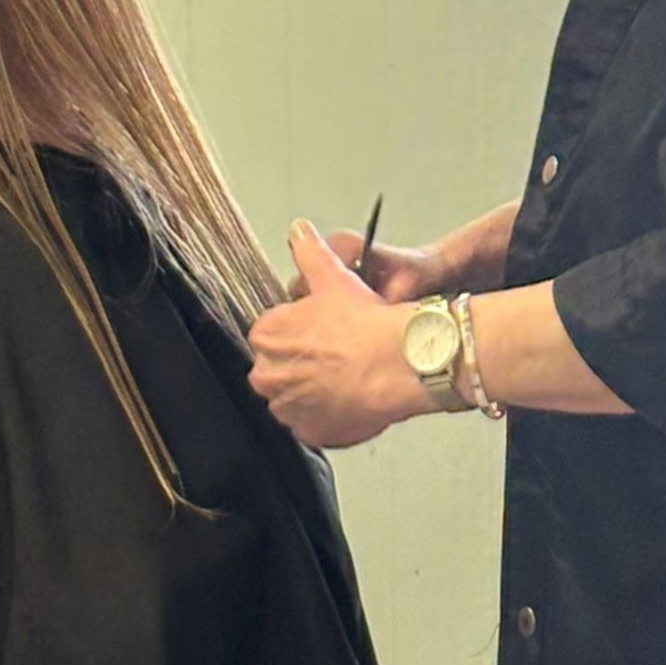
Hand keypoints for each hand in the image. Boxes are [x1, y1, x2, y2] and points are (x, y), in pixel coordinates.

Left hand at [248, 221, 428, 447]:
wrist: (398, 361)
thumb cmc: (364, 322)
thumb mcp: (334, 276)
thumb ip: (309, 252)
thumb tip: (298, 230)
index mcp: (267, 337)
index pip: (270, 333)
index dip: (299, 329)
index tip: (321, 328)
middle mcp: (269, 377)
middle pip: (278, 368)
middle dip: (300, 362)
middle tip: (335, 352)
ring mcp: (289, 409)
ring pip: (294, 398)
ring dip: (312, 389)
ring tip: (345, 374)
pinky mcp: (312, 434)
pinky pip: (313, 425)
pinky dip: (328, 415)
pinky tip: (350, 397)